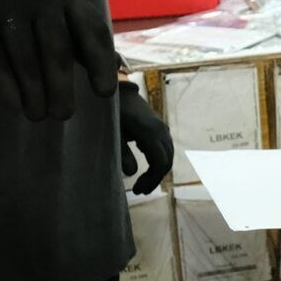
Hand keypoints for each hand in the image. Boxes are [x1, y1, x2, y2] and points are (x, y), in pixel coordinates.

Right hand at [0, 0, 117, 121]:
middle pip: (57, 50)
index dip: (101, 63)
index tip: (104, 93)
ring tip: (37, 115)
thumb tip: (113, 75)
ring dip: (34, 94)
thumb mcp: (53, 9)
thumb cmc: (21, 5)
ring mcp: (5, 2)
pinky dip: (5, 86)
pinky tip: (13, 105)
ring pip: (25, 59)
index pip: (92, 29)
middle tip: (62, 115)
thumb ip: (77, 36)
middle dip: (62, 88)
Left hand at [118, 80, 173, 194]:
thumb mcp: (114, 132)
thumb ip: (122, 152)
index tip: (137, 190)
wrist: (118, 90)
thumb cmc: (112, 111)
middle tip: (139, 190)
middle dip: (155, 178)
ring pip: (167, 154)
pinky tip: (144, 167)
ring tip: (142, 183)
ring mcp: (161, 127)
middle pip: (167, 160)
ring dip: (157, 170)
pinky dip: (157, 160)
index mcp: (151, 132)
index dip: (152, 179)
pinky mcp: (157, 126)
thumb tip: (131, 172)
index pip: (160, 162)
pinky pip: (163, 147)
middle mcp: (160, 130)